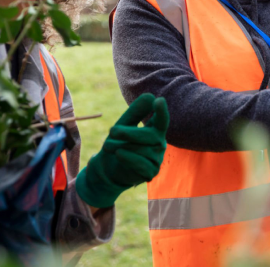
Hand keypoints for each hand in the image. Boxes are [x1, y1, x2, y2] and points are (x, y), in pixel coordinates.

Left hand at [75, 94, 168, 208]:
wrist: (107, 169)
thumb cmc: (118, 142)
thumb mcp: (123, 125)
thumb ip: (136, 112)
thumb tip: (150, 96)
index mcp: (155, 129)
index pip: (162, 120)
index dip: (162, 112)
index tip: (159, 101)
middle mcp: (159, 143)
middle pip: (152, 136)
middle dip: (130, 133)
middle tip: (111, 131)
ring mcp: (157, 159)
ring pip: (144, 150)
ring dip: (122, 146)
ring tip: (107, 146)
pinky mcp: (151, 173)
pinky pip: (142, 164)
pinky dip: (128, 158)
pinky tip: (118, 154)